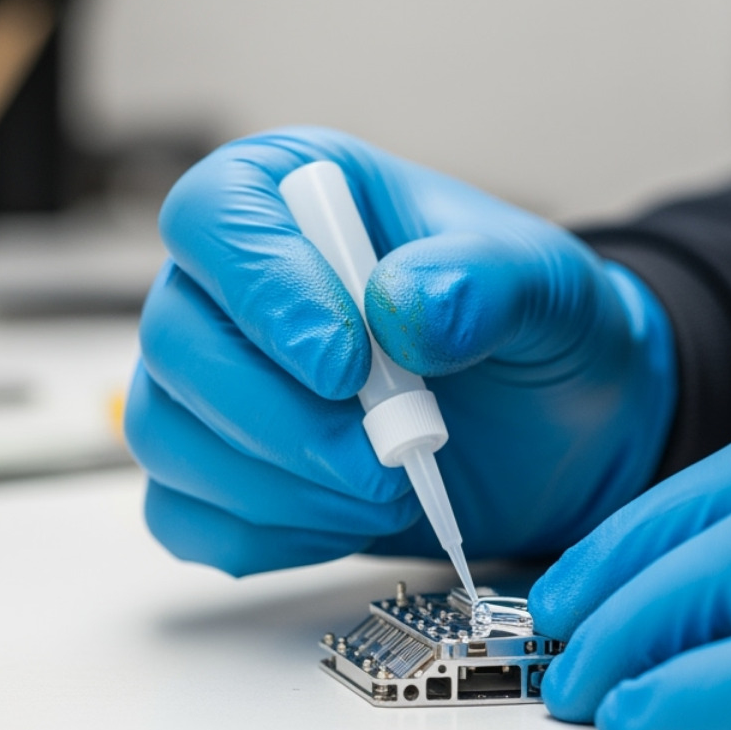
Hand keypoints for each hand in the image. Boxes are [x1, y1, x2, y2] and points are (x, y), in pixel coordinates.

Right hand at [125, 127, 674, 574]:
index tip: (343, 363)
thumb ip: (485, 280)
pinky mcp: (220, 471)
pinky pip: (185, 517)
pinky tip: (351, 520)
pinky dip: (267, 535)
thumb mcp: (547, 285)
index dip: (263, 290)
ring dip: (280, 486)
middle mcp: (234, 282)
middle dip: (279, 418)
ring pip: (167, 434)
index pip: (217, 215)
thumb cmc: (541, 329)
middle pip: (176, 338)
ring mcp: (214, 380)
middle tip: (386, 459)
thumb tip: (397, 306)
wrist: (563, 427)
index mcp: (299, 193)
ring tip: (389, 491)